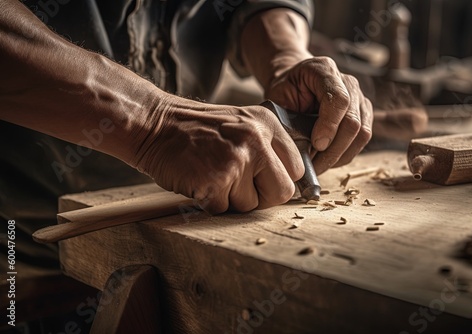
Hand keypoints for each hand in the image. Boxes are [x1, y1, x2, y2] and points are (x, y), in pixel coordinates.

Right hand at [132, 100, 304, 213]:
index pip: (297, 168)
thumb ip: (266, 147)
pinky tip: (198, 180)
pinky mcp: (215, 181)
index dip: (278, 181)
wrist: (154, 124)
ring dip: (230, 200)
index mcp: (267, 123)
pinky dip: (209, 203)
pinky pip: (223, 210)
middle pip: (282, 191)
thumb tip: (286, 183)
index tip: (263, 183)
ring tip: (211, 176)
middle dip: (261, 198)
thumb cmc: (196, 130)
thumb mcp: (240, 123)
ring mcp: (236, 160)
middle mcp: (256, 140)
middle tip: (238, 188)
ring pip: (250, 206)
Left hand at [265, 56, 372, 174]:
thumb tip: (297, 148)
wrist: (295, 83)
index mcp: (324, 70)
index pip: (339, 100)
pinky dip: (345, 155)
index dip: (329, 125)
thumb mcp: (278, 97)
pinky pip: (362, 140)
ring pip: (362, 134)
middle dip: (333, 149)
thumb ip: (288, 116)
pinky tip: (327, 160)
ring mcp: (359, 98)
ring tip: (318, 166)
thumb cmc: (285, 91)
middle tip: (314, 165)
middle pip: (353, 121)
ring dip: (340, 155)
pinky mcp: (364, 114)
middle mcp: (348, 83)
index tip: (316, 144)